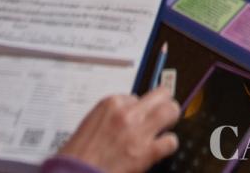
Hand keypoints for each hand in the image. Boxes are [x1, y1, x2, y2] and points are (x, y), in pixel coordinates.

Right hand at [57, 88, 179, 172]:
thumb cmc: (78, 155)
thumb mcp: (90, 124)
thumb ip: (111, 116)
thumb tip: (128, 115)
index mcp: (110, 104)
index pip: (136, 95)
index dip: (138, 107)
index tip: (138, 114)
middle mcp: (127, 113)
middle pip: (161, 95)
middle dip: (164, 102)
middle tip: (164, 110)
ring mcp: (139, 131)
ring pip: (171, 111)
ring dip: (171, 117)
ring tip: (168, 124)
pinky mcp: (147, 152)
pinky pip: (171, 141)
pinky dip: (168, 144)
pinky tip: (162, 148)